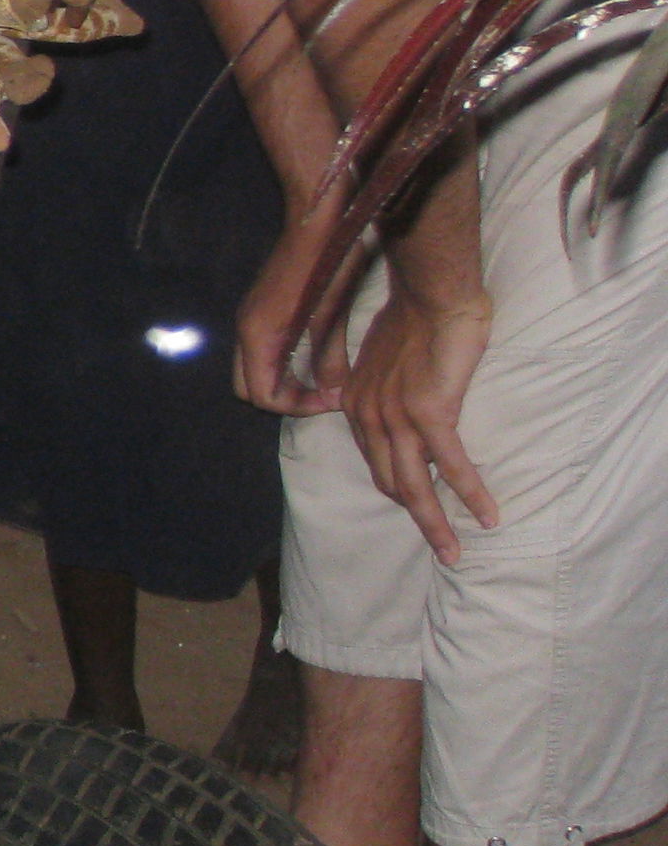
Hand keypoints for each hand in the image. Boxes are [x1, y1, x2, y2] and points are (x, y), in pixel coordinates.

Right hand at [236, 206, 352, 413]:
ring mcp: (250, 317)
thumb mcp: (333, 315)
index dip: (298, 406)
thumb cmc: (327, 263)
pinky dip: (280, 363)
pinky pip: (259, 350)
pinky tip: (310, 354)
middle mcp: (245, 330)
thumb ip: (329, 358)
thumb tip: (334, 393)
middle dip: (284, 398)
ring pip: (252, 369)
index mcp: (260, 335)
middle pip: (248, 387)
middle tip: (321, 395)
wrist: (317, 217)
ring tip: (319, 379)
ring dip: (281, 380)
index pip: (263, 395)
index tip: (332, 399)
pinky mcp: (259, 308)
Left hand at [345, 283, 497, 565]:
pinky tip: (488, 515)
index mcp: (356, 405)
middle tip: (442, 547)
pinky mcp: (429, 413)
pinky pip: (452, 465)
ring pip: (416, 486)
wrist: (432, 294)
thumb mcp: (386, 359)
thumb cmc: (417, 319)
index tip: (420, 509)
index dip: (399, 488)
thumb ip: (385, 388)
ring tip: (456, 551)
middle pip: (393, 483)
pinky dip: (471, 494)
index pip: (375, 461)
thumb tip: (402, 406)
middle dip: (418, 518)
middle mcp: (368, 416)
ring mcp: (396, 417)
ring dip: (438, 523)